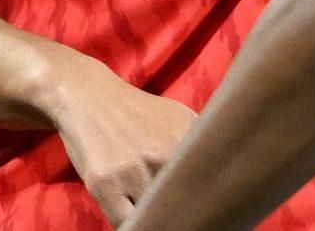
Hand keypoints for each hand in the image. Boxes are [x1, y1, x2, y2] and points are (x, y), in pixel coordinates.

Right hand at [51, 67, 198, 223]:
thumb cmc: (138, 112)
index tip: (209, 209)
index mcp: (185, 139)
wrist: (89, 97)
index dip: (206, 202)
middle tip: (183, 214)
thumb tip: (225, 172)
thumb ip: (200, 143)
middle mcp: (162, 154)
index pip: (206, 185)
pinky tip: (138, 217)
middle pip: (181, 204)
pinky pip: (125, 222)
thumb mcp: (178, 116)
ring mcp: (132, 170)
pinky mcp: (104, 183)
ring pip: (154, 215)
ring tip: (158, 213)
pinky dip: (134, 224)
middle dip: (182, 212)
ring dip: (156, 218)